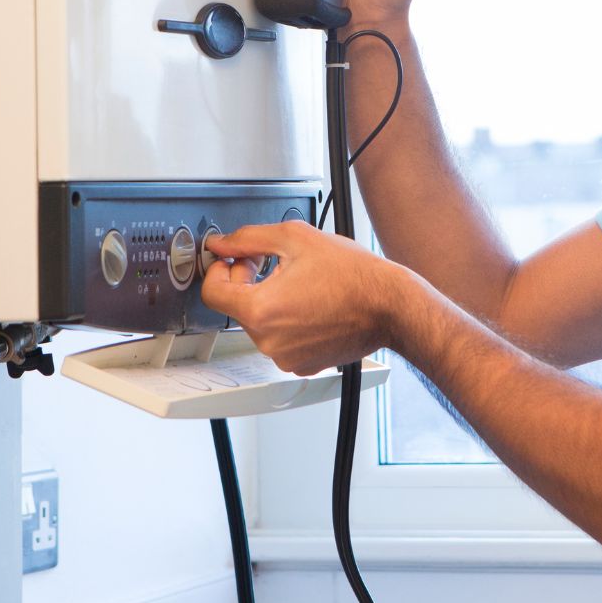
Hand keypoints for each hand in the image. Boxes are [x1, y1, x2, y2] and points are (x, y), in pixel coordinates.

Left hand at [200, 220, 401, 375]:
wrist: (388, 305)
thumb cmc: (352, 275)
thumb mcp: (295, 238)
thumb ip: (249, 238)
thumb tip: (222, 243)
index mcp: (262, 310)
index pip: (213, 292)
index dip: (220, 269)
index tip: (235, 259)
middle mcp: (269, 341)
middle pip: (238, 307)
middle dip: (248, 281)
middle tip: (273, 263)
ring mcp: (286, 357)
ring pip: (260, 323)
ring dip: (269, 301)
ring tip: (299, 283)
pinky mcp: (302, 364)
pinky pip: (280, 339)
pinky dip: (288, 321)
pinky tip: (309, 302)